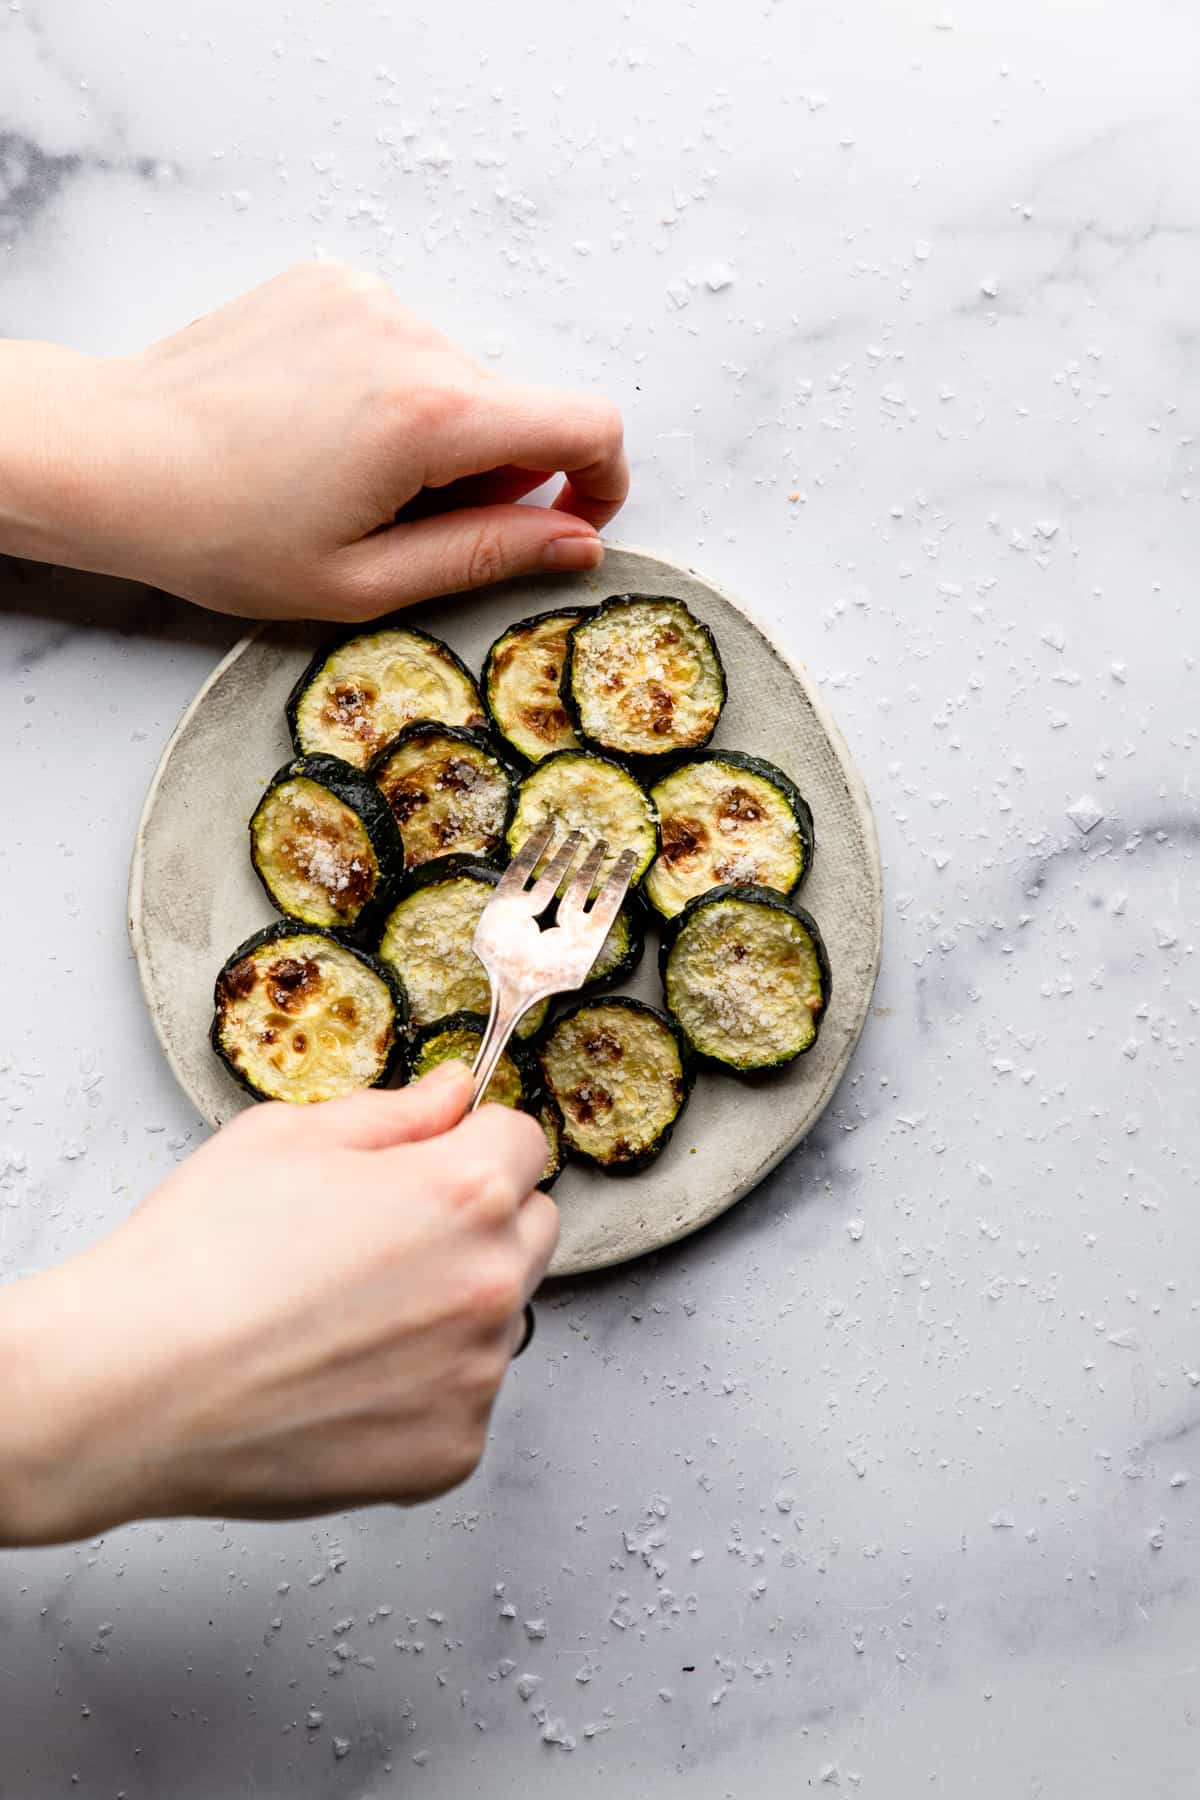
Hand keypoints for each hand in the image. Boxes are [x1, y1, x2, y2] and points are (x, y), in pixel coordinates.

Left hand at [0, 261, 627, 618]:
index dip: (605, 480)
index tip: (574, 520)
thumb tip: (579, 541)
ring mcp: (368, 296)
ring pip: (461, 378)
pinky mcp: (333, 281)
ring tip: (352, 474)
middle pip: (517, 408)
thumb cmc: (224, 534)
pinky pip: (407, 343)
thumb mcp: (366, 582)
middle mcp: (411, 333)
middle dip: (493, 473)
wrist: (113, 459)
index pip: (588, 423)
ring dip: (439, 433)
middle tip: (409, 521)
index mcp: (430, 415)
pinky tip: (326, 428)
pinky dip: (394, 391)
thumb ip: (489, 555)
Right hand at [0, 1066, 557, 1544]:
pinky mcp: (450, 1454)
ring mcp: (476, 1378)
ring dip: (450, 1309)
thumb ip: (394, 1113)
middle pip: (531, 1228)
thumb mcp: (283, 1138)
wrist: (127, 1389)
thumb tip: (453, 1095)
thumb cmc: (194, 1258)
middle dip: (479, 1220)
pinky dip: (419, 1391)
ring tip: (343, 1317)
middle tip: (381, 1239)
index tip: (428, 1162)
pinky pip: (463, 1401)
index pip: (523, 1140)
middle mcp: (492, 1284)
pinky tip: (340, 1378)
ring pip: (499, 1319)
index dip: (470, 1141)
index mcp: (465, 1192)